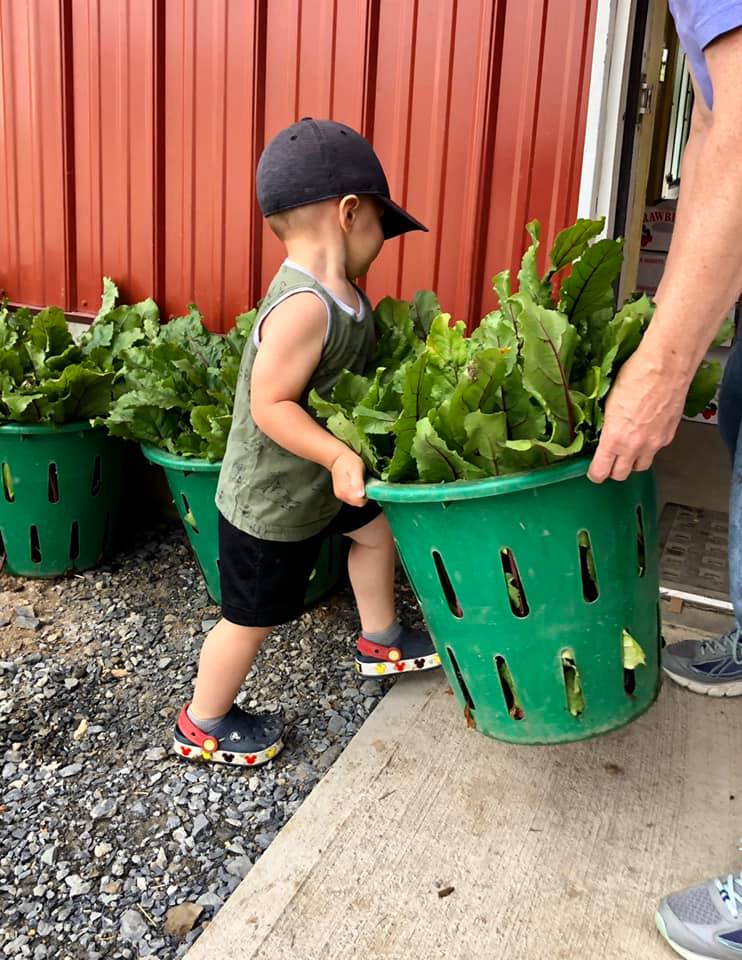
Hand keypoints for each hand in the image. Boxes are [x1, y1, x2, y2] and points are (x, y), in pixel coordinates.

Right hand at [330, 450, 367, 506]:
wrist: (338, 458)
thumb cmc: (348, 461)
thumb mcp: (356, 470)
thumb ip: (358, 483)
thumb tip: (361, 496)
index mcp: (344, 491)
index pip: (360, 502)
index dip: (367, 495)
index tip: (370, 485)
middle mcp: (341, 496)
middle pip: (358, 503)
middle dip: (364, 495)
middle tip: (365, 482)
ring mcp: (341, 496)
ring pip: (356, 501)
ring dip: (361, 494)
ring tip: (361, 481)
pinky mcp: (341, 494)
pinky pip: (353, 498)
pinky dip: (357, 493)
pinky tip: (357, 484)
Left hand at [588, 346, 686, 482]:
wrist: (666, 366)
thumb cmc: (636, 376)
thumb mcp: (608, 400)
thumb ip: (605, 424)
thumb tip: (601, 431)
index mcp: (614, 438)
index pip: (601, 471)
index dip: (595, 474)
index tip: (593, 470)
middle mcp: (635, 445)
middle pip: (621, 475)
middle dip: (612, 471)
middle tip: (609, 461)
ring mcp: (655, 443)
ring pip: (641, 466)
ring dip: (632, 462)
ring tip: (627, 450)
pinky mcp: (669, 435)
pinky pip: (656, 451)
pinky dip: (649, 448)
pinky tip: (645, 434)